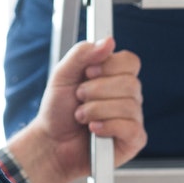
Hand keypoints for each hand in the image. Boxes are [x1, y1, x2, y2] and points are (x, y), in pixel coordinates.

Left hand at [40, 36, 144, 177]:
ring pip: (129, 105)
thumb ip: (82, 54)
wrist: (50, 142)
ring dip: (96, 110)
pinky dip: (107, 127)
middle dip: (96, 91)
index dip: (110, 65)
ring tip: (81, 116)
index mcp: (115, 77)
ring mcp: (133, 118)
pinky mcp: (133, 140)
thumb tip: (108, 40)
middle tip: (79, 97)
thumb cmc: (57, 110)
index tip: (88, 72)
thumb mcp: (62, 75)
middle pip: (130, 83)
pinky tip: (94, 129)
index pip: (130, 61)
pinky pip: (131, 127)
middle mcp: (128, 96)